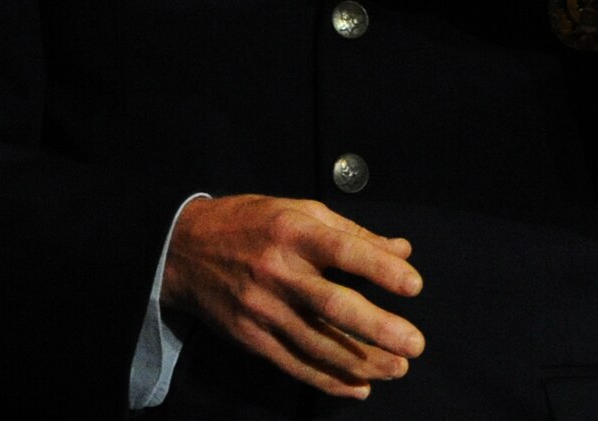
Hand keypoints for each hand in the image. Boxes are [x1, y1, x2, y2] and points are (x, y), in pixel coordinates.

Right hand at [160, 194, 423, 398]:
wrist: (183, 249)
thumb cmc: (249, 223)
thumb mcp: (297, 210)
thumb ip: (351, 232)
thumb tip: (402, 252)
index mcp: (291, 231)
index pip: (342, 250)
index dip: (380, 269)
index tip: (414, 286)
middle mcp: (277, 270)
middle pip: (333, 305)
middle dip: (378, 328)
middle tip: (414, 344)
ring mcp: (262, 308)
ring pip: (318, 343)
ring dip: (362, 362)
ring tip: (396, 369)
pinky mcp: (251, 337)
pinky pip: (295, 364)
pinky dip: (329, 380)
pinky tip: (359, 387)